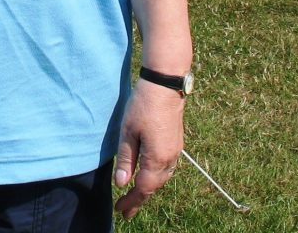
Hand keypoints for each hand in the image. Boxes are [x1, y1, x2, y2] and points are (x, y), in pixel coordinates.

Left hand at [113, 78, 184, 219]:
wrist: (165, 85)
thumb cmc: (143, 105)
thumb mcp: (128, 131)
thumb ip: (125, 159)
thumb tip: (122, 184)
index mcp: (157, 158)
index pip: (143, 189)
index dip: (131, 201)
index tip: (120, 210)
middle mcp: (170, 159)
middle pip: (154, 186)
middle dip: (140, 199)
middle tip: (126, 210)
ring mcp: (176, 151)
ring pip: (162, 178)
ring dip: (149, 188)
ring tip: (136, 196)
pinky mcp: (176, 143)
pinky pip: (167, 168)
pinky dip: (156, 177)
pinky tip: (149, 175)